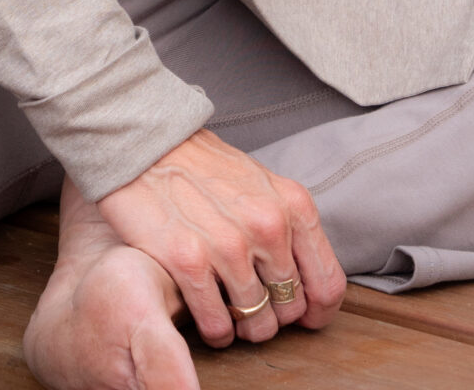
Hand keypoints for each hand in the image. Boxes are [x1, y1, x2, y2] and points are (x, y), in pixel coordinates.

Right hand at [97, 129, 345, 348]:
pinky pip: (217, 326)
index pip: (328, 285)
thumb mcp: (260, 185)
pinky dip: (214, 330)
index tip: (300, 316)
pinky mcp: (188, 261)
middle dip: (272, 314)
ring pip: (257, 326)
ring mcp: (229, 246)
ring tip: (226, 308)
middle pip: (291, 310)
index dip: (316, 312)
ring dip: (242, 326)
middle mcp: (268, 226)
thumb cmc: (203, 167)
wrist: (146, 142)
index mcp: (292, 205)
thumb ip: (288, 227)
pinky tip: (204, 312)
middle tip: (249, 303)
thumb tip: (306, 282)